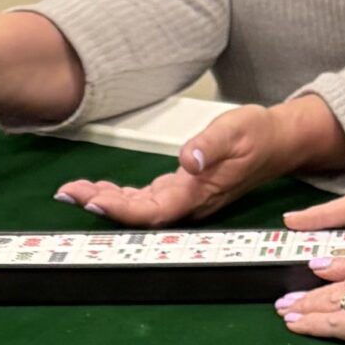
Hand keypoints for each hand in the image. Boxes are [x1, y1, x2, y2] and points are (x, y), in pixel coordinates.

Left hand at [53, 104, 285, 225]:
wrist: (278, 141)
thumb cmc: (258, 135)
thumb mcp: (237, 130)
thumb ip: (211, 146)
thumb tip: (188, 159)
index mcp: (200, 193)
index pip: (154, 210)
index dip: (122, 210)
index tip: (93, 201)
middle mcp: (189, 202)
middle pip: (138, 214)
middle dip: (100, 205)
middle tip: (67, 193)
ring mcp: (184, 198)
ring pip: (138, 208)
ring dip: (104, 201)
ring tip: (73, 192)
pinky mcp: (181, 190)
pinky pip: (144, 199)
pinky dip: (119, 196)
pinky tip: (99, 190)